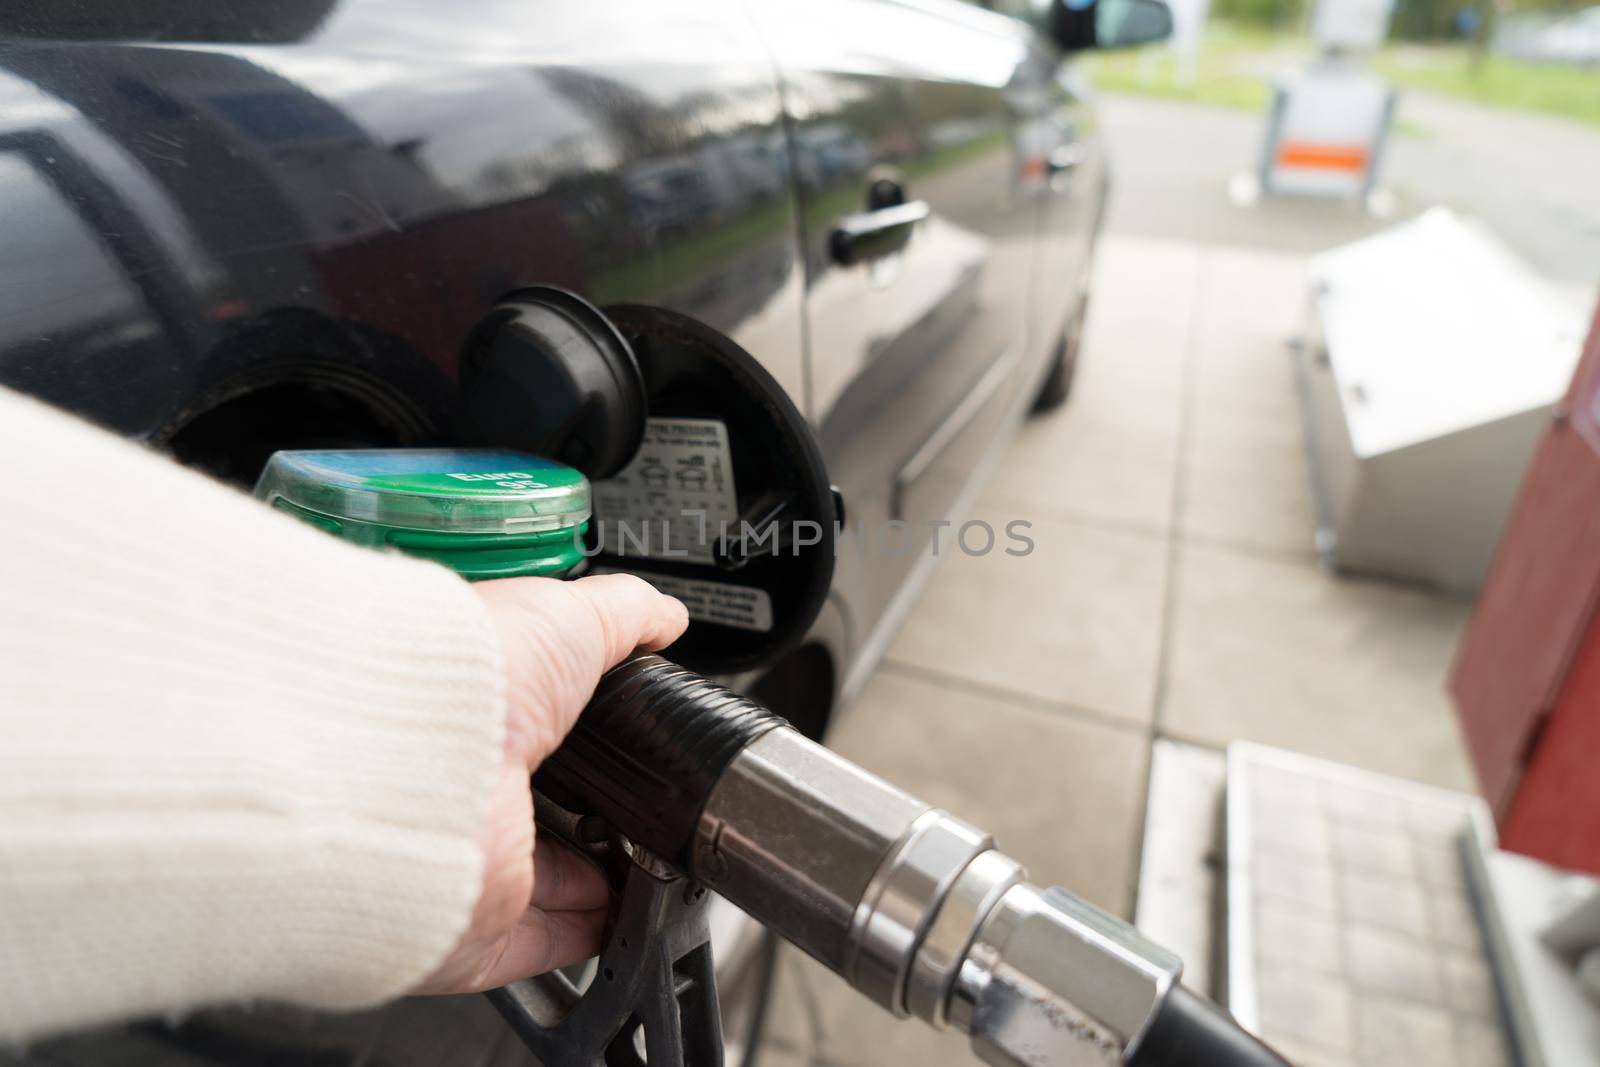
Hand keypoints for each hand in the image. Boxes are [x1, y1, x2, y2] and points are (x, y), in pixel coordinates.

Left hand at [411, 573, 688, 994]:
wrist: (427, 757)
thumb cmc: (475, 674)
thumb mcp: (568, 614)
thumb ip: (624, 616)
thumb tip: (664, 616)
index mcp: (472, 706)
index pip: (526, 723)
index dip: (579, 729)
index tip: (623, 733)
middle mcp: (461, 782)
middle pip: (534, 804)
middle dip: (591, 807)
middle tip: (646, 801)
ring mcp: (467, 856)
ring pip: (536, 879)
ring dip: (596, 877)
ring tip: (650, 859)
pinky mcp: (472, 922)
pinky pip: (531, 940)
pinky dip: (582, 931)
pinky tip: (622, 913)